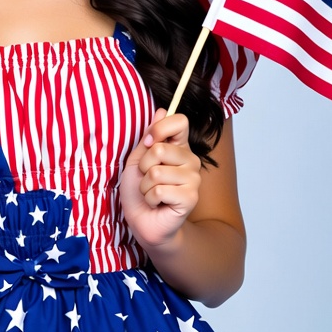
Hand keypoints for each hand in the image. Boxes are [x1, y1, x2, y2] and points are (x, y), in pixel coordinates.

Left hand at [119, 110, 201, 250]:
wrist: (143, 221)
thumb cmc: (139, 191)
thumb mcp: (137, 159)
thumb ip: (149, 137)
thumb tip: (162, 110)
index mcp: (179, 147)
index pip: (179, 121)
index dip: (158, 130)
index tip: (148, 143)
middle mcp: (190, 160)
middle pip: (160, 149)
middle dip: (143, 167)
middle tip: (147, 178)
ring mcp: (193, 179)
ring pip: (156, 172)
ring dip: (145, 186)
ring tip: (151, 193)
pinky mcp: (191, 197)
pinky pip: (159, 190)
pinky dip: (149, 199)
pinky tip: (156, 204)